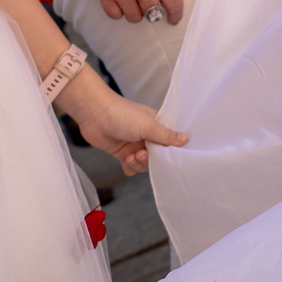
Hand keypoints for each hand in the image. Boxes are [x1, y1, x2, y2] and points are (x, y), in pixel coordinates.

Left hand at [63, 77, 187, 175]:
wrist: (94, 114)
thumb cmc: (122, 114)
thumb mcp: (147, 125)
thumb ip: (165, 135)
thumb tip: (186, 139)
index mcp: (157, 126)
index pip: (170, 142)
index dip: (170, 151)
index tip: (169, 157)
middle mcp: (148, 137)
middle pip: (157, 157)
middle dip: (150, 160)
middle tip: (141, 154)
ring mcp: (134, 145)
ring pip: (144, 164)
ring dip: (138, 164)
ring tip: (130, 156)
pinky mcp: (122, 153)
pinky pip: (131, 168)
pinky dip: (129, 168)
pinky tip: (125, 161)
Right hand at [79, 0, 183, 24]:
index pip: (174, 4)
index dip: (176, 14)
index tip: (173, 18)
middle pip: (153, 14)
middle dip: (153, 9)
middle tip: (148, 0)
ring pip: (134, 18)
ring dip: (136, 11)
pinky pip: (115, 15)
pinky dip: (118, 11)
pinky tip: (120, 0)